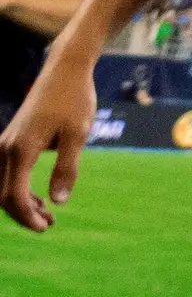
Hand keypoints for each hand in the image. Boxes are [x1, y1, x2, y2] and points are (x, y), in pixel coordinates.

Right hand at [0, 61, 95, 232]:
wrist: (65, 69)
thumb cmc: (75, 99)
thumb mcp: (78, 134)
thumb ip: (67, 168)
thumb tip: (59, 201)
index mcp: (21, 149)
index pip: (13, 195)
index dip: (26, 216)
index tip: (45, 227)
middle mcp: (6, 148)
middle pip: (3, 195)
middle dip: (22, 214)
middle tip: (48, 225)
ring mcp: (6, 143)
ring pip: (4, 185)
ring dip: (21, 203)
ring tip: (47, 215)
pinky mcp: (12, 139)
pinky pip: (8, 172)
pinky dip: (20, 188)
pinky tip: (41, 197)